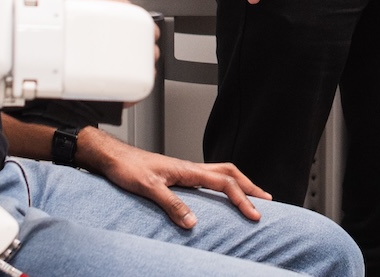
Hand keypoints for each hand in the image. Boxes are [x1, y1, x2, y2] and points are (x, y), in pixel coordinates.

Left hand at [79, 129, 270, 228]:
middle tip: (266, 201)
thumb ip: (172, 204)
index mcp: (188, 170)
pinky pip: (209, 178)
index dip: (242, 199)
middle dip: (250, 187)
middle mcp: (190, 168)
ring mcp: (186, 171)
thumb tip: (193, 222)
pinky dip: (224, 184)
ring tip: (251, 196)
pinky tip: (222, 194)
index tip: (254, 214)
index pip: (224, 183)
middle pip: (230, 172)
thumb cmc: (127, 168)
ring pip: (221, 172)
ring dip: (239, 183)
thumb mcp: (148, 188)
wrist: (112, 157)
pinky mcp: (179, 175)